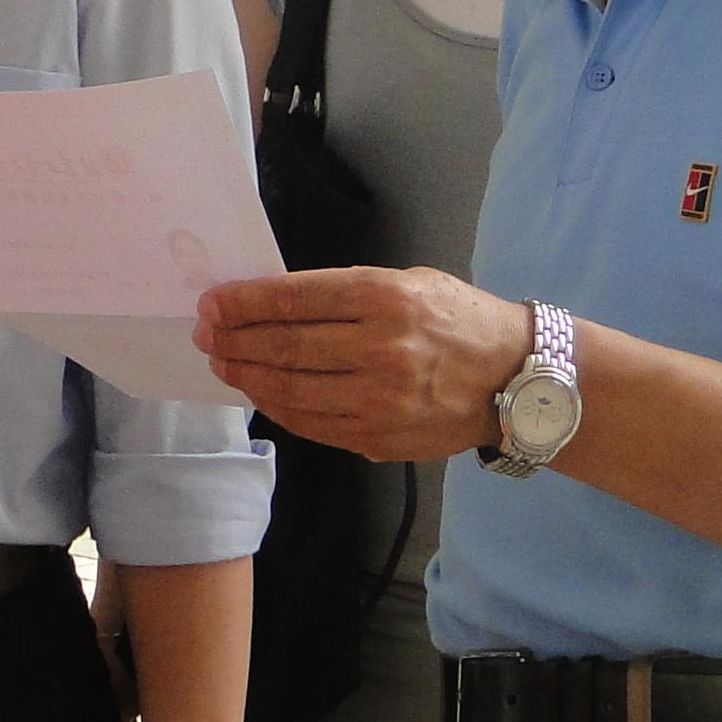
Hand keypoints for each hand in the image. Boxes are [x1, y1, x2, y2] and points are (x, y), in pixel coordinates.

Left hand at [193, 268, 527, 461]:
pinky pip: (312, 425)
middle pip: (285, 346)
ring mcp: (379, 400)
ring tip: (225, 364)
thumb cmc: (458, 320)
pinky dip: (279, 409)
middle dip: (234, 340)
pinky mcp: (379, 438)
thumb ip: (347, 293)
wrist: (516, 378)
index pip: (294, 299)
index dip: (244, 303)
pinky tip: (262, 394)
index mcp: (385, 297)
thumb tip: (276, 305)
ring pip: (291, 390)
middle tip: (206, 335)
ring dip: (248, 377)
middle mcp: (380, 348)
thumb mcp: (409, 283)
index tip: (212, 304)